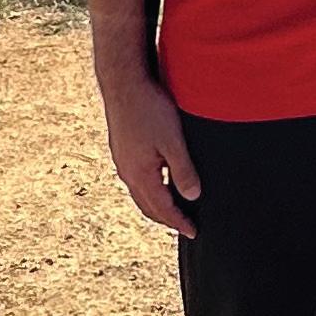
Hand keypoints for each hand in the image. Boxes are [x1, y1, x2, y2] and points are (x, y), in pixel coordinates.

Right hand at [102, 76, 200, 235]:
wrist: (123, 83)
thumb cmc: (149, 109)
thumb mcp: (173, 141)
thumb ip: (183, 171)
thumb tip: (193, 197)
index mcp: (140, 174)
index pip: (162, 208)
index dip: (179, 222)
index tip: (193, 232)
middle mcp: (127, 172)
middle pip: (148, 206)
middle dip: (167, 219)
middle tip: (184, 226)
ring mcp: (122, 160)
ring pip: (140, 193)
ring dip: (157, 205)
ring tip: (174, 209)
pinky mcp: (122, 149)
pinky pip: (136, 179)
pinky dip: (150, 189)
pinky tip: (160, 181)